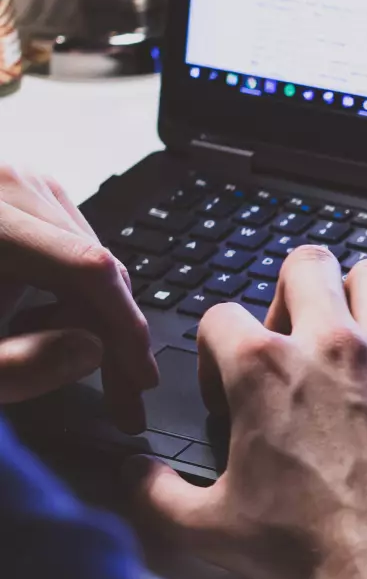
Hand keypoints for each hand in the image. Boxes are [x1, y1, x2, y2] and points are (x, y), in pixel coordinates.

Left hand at [0, 165, 157, 430]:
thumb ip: (17, 366)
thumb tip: (91, 350)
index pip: (88, 268)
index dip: (126, 329)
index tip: (141, 381)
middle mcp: (3, 182)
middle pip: (95, 263)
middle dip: (114, 334)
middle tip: (122, 397)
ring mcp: (10, 180)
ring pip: (88, 257)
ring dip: (91, 315)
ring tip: (56, 354)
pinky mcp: (12, 191)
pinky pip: (68, 246)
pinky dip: (70, 292)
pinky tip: (42, 322)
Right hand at [125, 247, 366, 578]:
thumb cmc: (304, 549)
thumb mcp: (206, 528)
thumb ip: (155, 493)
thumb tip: (132, 473)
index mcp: (262, 369)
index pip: (221, 315)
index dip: (216, 349)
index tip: (228, 387)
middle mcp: (329, 346)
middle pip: (308, 265)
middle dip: (295, 289)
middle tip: (297, 332)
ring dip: (366, 296)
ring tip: (359, 330)